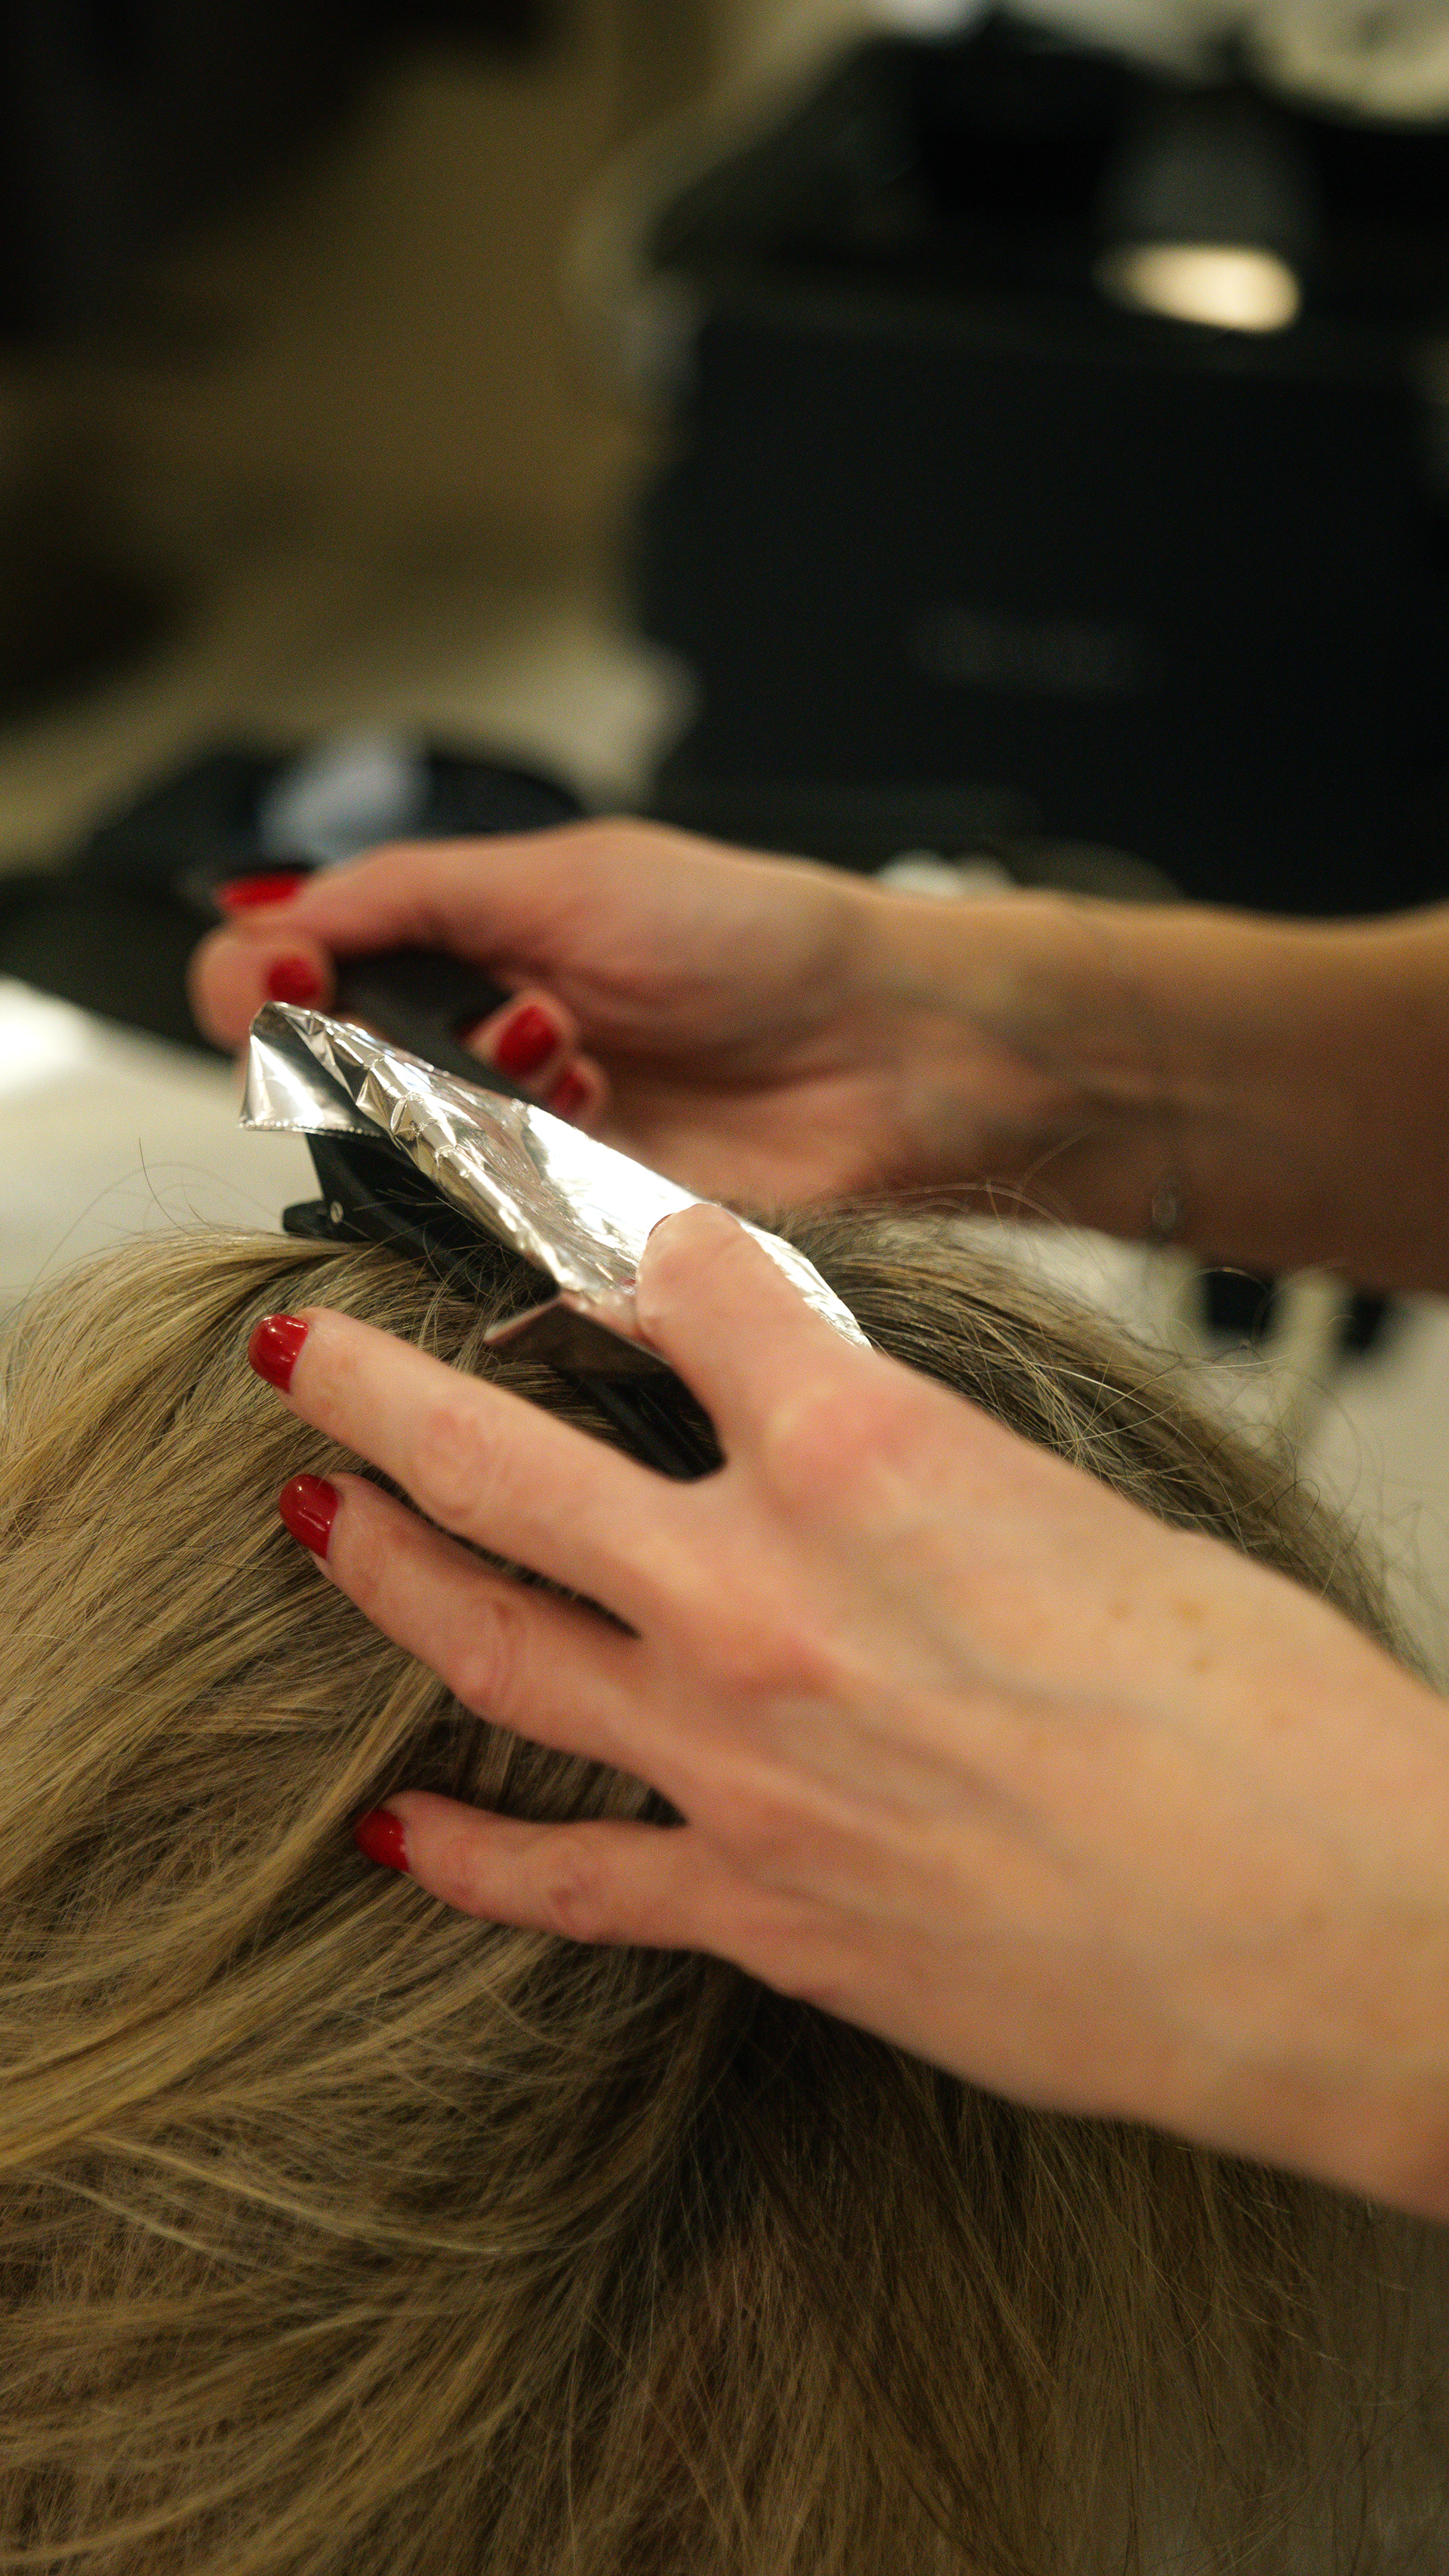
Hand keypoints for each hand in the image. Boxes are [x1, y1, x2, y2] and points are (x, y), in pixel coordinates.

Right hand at [189, 819, 1095, 1204]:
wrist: (893, 1048)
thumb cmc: (759, 940)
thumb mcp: (568, 878)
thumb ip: (407, 894)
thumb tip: (264, 914)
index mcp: (458, 949)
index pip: (288, 975)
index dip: (267, 983)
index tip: (300, 977)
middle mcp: (471, 1055)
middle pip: (325, 1077)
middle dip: (382, 1048)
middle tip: (482, 1016)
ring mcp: (515, 1150)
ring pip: (399, 1160)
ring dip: (476, 1108)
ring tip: (580, 1059)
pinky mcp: (566, 1237)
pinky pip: (483, 1235)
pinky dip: (524, 1186)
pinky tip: (601, 1129)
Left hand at [254, 1204, 1448, 2217]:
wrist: (1326, 1930)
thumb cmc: (1263, 1718)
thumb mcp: (1088, 1519)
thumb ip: (926, 1478)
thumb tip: (860, 1460)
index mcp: (868, 1454)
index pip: (694, 1291)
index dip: (637, 1249)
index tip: (599, 1245)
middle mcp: (762, 1592)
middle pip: (506, 1457)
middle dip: (382, 1389)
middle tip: (301, 1353)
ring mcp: (734, 1759)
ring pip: (490, 1640)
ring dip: (379, 1568)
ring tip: (308, 1518)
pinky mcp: (758, 1907)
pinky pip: (567, 1878)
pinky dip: (472, 1853)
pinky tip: (398, 1830)